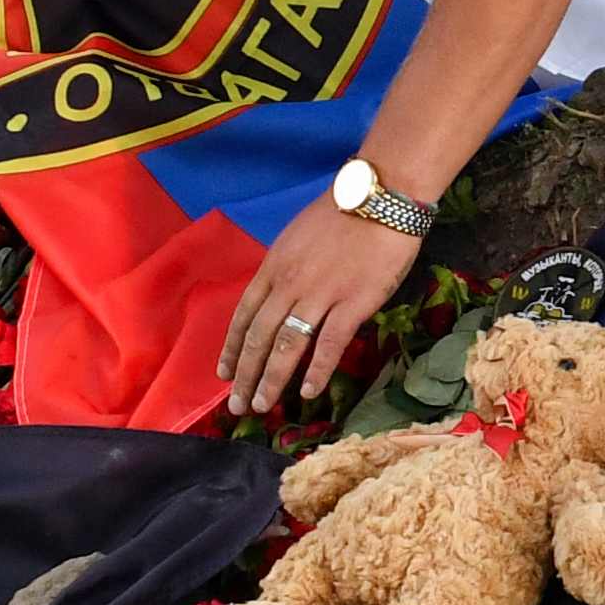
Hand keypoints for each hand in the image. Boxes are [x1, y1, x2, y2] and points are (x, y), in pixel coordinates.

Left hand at [219, 192, 423, 414]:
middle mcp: (289, 284)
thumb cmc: (343, 214)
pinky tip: (307, 392)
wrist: (380, 198)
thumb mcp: (298, 238)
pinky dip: (315, 371)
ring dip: (271, 379)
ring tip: (262, 405)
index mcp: (274, 267)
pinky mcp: (352, 304)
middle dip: (245, 374)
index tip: (224, 374)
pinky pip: (328, 344)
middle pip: (258, 337)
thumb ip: (285, 269)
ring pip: (286, 346)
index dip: (232, 348)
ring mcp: (320, 295)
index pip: (244, 315)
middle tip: (237, 405)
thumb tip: (279, 298)